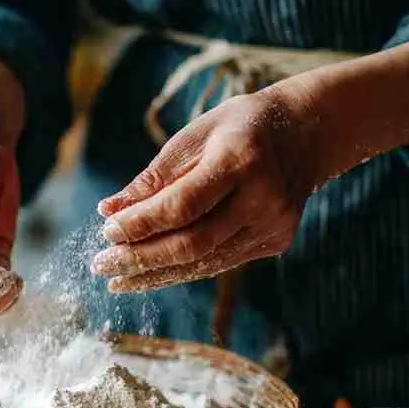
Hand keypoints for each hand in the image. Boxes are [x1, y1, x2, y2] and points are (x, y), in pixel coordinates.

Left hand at [91, 91, 320, 291]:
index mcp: (241, 160)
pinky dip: (179, 271)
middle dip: (140, 258)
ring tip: (116, 279)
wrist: (308, 132)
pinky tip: (148, 275)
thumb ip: (152, 178)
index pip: (182, 206)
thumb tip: (107, 212)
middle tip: (101, 265)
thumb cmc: (238, 128)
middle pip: (192, 243)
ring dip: (154, 274)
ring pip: (204, 262)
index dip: (140, 224)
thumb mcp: (193, 136)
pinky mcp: (275, 242)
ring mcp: (273, 225)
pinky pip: (218, 263)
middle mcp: (263, 198)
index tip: (106, 231)